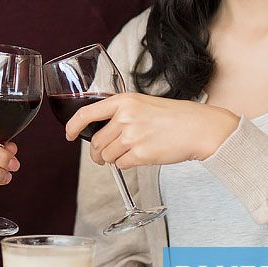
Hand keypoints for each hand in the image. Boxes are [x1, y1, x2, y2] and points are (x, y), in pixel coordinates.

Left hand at [64, 93, 238, 169]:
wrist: (198, 128)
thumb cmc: (174, 116)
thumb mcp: (143, 104)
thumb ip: (122, 113)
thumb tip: (102, 131)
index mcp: (124, 101)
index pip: (87, 112)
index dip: (73, 126)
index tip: (70, 134)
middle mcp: (125, 117)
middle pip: (97, 142)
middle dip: (97, 153)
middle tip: (103, 156)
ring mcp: (132, 136)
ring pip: (107, 155)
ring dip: (113, 159)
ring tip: (128, 154)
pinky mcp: (141, 154)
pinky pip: (122, 165)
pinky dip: (126, 165)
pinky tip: (140, 157)